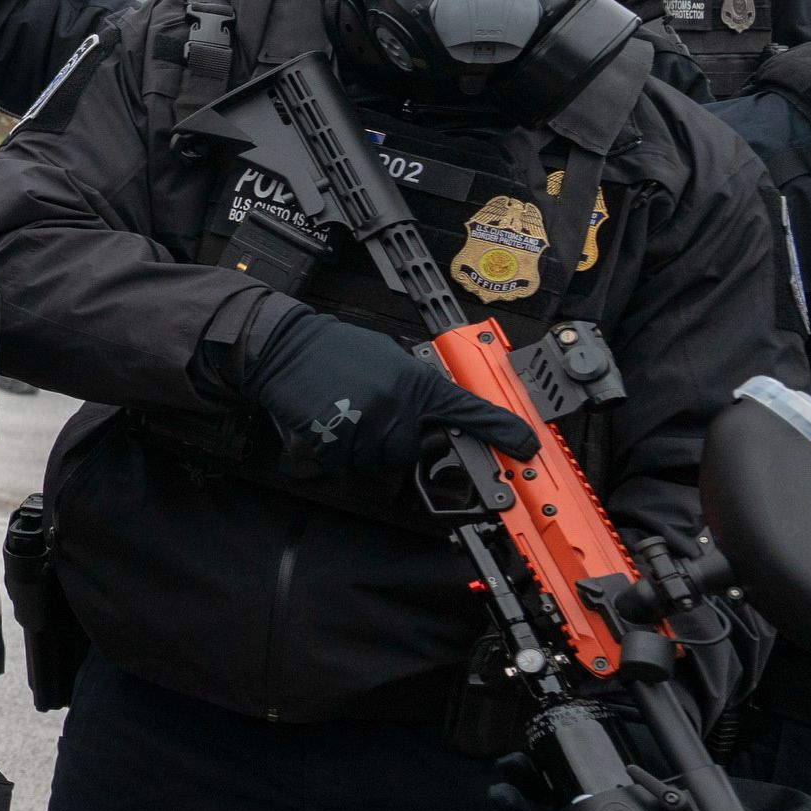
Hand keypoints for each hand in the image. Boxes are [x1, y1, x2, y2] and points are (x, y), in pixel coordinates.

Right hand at [237, 306, 535, 477]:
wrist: (283, 346)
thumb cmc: (333, 349)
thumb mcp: (388, 357)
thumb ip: (416, 387)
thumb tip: (436, 414)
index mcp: (415, 382)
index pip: (469, 410)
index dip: (502, 430)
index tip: (527, 445)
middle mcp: (397, 405)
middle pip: (409, 452)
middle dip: (390, 442)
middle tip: (368, 415)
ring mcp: (366, 424)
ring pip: (375, 462)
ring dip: (359, 449)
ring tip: (342, 415)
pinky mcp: (335, 439)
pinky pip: (343, 464)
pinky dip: (333, 452)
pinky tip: (325, 423)